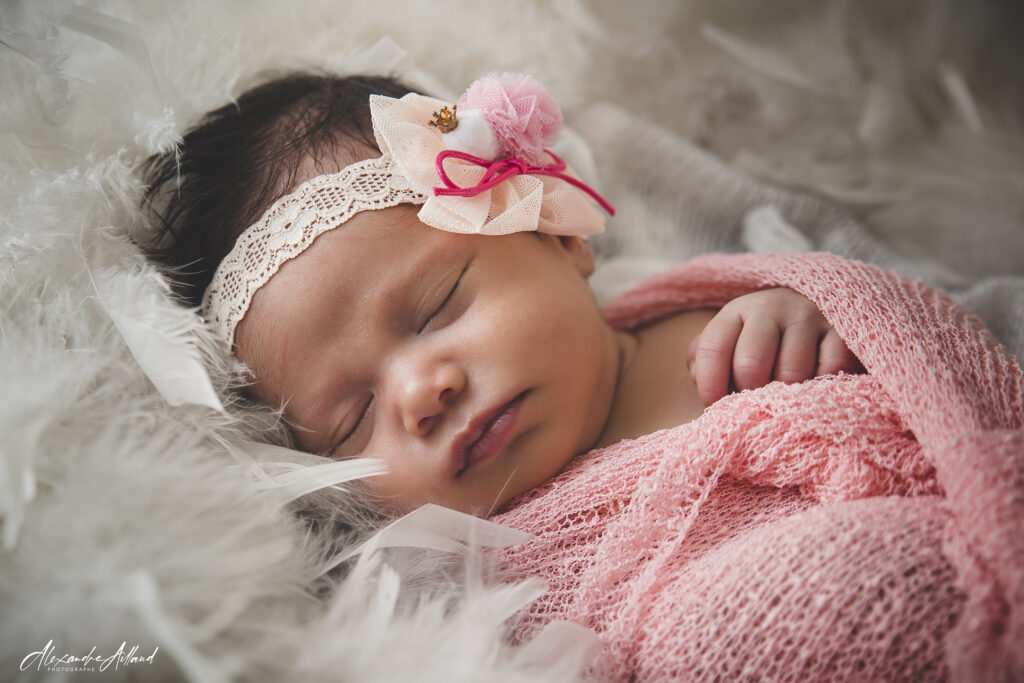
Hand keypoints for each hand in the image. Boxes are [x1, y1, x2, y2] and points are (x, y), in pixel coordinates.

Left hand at [687, 288, 860, 405]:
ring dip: (785, 396)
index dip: (710, 385)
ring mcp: (809, 318)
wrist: (818, 306)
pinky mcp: (842, 332)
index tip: (714, 406)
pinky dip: (818, 389)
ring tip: (784, 399)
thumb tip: (697, 377)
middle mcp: (771, 308)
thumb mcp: (731, 340)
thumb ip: (704, 358)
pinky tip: (812, 390)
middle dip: (748, 394)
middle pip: (751, 363)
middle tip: (754, 404)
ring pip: (791, 372)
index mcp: (737, 312)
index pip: (713, 348)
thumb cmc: (764, 339)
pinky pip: (828, 372)